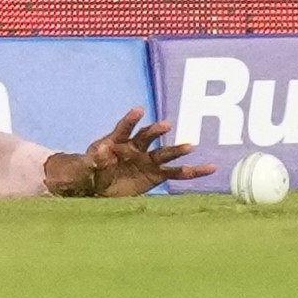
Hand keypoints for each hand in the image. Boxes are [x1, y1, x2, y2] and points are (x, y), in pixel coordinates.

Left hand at [46, 108, 216, 196]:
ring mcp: (148, 160)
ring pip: (165, 153)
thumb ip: (95, 160)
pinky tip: (210, 168)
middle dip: (155, 131)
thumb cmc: (91, 172)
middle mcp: (136, 147)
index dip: (130, 120)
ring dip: (177, 149)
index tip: (139, 110)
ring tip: (190, 146)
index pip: (124, 128)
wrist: (100, 187)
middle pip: (147, 137)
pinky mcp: (157, 174)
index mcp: (117, 141)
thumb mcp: (88, 167)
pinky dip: (193, 171)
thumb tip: (103, 152)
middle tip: (166, 125)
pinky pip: (177, 172)